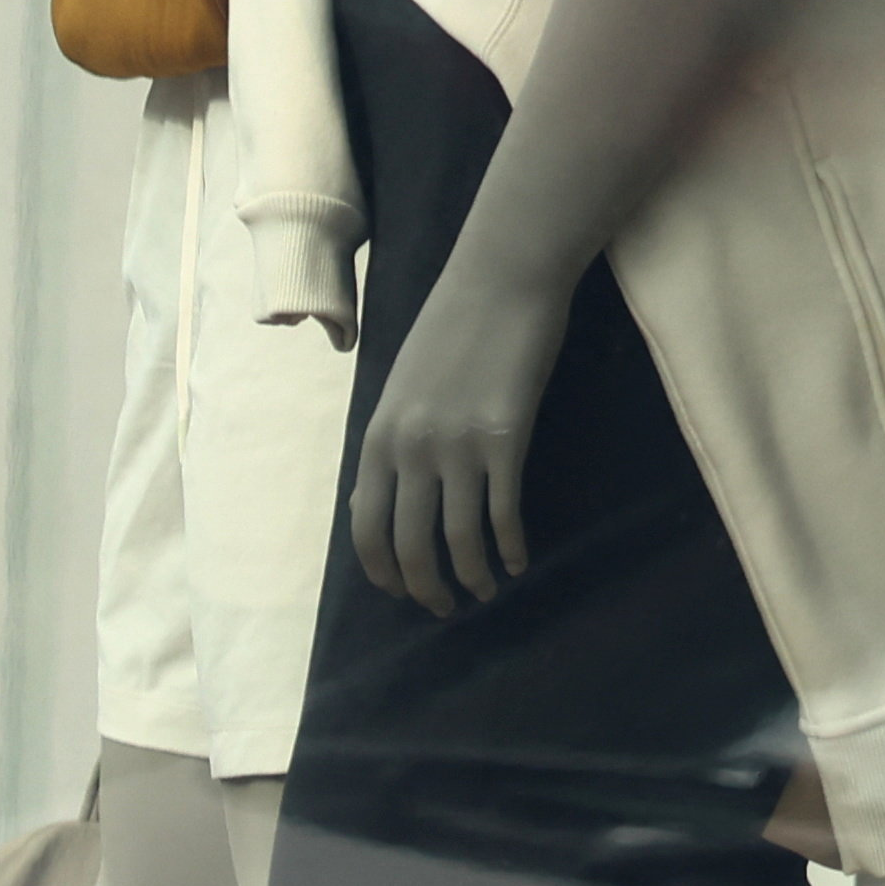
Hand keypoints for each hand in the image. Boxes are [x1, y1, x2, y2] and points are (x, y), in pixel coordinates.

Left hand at [338, 262, 553, 614]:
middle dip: (425, 587)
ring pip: (457, 539)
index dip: (382, 568)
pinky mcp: (504, 440)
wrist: (500, 279)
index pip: (366, 525)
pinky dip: (509, 547)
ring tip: (485, 591)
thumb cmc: (454, 327)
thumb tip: (390, 492)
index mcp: (378, 436)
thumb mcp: (404, 386)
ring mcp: (455, 446)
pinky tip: (518, 561)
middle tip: (445, 606)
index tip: (400, 590)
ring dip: (471, 576)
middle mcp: (409, 448)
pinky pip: (501, 513)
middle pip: (409, 544)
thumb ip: (396, 439)